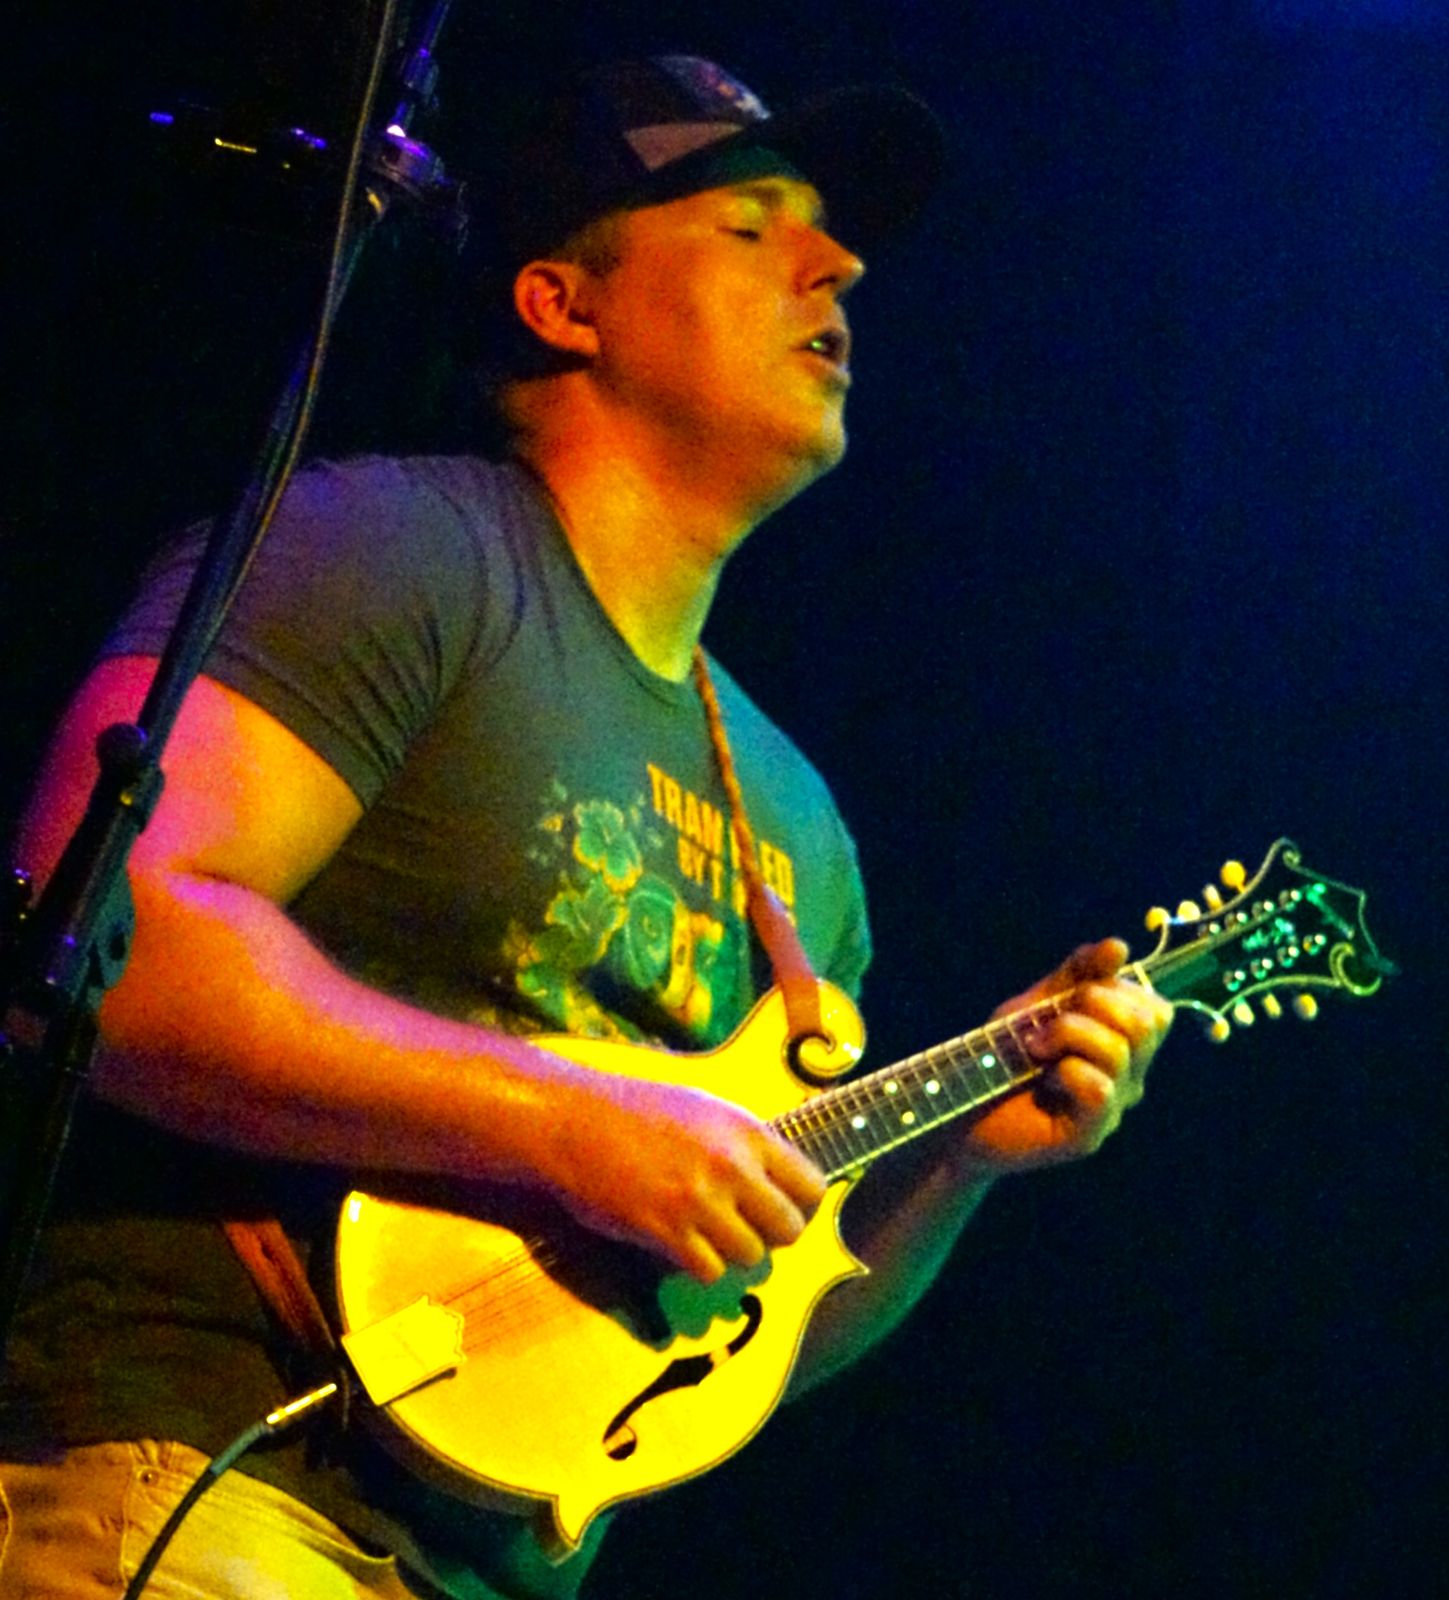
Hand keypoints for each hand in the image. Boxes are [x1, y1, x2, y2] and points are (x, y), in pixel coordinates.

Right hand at [541, 1072, 827, 1284]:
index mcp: (747, 1132)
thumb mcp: (704, 1109)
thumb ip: (743, 1143)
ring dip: (731, 1252)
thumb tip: (776, 1180)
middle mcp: (732, 1166)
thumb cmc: (636, 1109)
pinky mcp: (667, 1231)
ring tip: (707, 1234)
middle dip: (771, 1235)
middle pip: (789, 1229)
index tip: (781, 1208)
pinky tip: (681, 1243)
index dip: (801, 1205)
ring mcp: (700, 1201)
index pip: (812, 1186)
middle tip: (745, 1228)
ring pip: (751, 1256)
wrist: (575, 1120)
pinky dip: (698, 1265)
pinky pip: (709, 1271)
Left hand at [958, 938, 1172, 1174]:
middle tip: (1048, 1021)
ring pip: (1119, 1051)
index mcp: (1125, 1047)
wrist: (960, 1099)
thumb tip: (1120, 946)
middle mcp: (1129, 1079)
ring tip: (1034, 1048)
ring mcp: (1112, 1110)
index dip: (1116, 989)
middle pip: (1147, 1024)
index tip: (1071, 996)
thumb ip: (1079, 973)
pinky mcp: (1089, 1136)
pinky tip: (1043, 1080)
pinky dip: (1066, 1071)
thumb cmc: (1003, 1052)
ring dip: (1068, 1034)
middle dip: (1093, 1003)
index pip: (1157, 1010)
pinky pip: (1099, 1088)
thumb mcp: (1039, 1002)